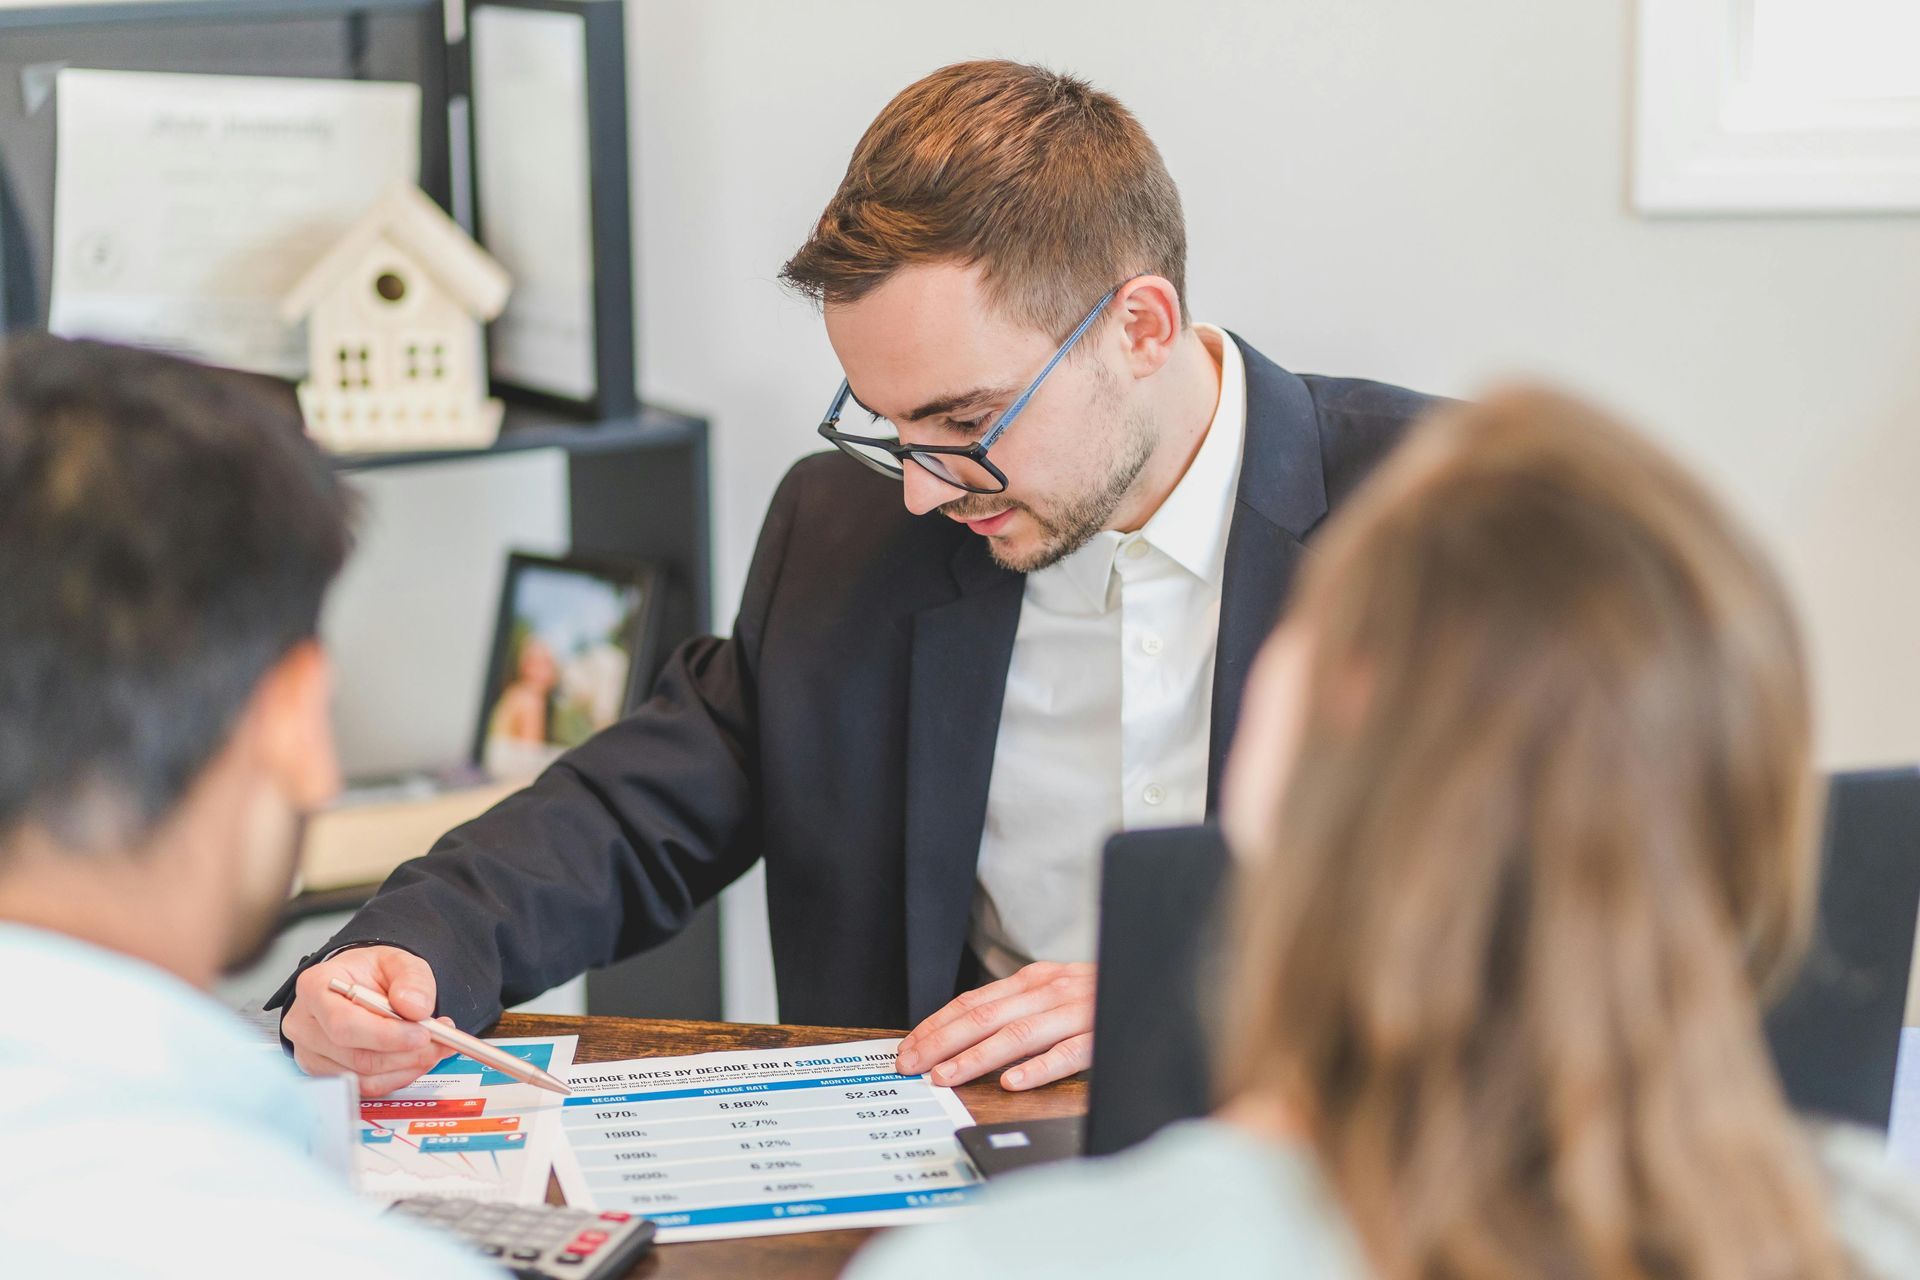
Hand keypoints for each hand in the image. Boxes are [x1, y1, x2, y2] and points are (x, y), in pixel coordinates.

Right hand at [282, 945, 456, 1096]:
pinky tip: (415, 1058)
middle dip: (405, 1053)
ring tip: (434, 1047)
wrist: (357, 984)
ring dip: (407, 1066)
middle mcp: (305, 1024)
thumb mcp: (397, 961)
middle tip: (439, 1041)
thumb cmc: (369, 973)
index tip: (422, 1034)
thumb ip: (411, 979)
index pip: (344, 1024)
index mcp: (315, 987)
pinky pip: (365, 1087)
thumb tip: (415, 1007)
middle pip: (355, 1055)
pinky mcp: (327, 1073)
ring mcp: (311, 1053)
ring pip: (363, 1076)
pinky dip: (398, 1076)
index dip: (386, 1035)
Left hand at [894, 961, 1094, 1090]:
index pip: (972, 1002)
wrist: (1156, 974)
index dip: (936, 1025)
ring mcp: (1076, 1011)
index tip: (908, 1049)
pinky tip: (1014, 1082)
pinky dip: (1039, 1068)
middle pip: (985, 1016)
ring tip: (947, 1077)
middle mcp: (1050, 990)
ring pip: (1018, 1033)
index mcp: (1034, 980)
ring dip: (978, 1056)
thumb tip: (962, 1036)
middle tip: (913, 1066)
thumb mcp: (1054, 991)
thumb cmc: (1100, 993)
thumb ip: (1017, 1008)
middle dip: (942, 1042)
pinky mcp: (1102, 1033)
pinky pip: (1068, 1053)